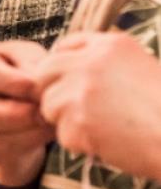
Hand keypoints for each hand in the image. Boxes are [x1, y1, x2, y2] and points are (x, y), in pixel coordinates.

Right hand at [0, 41, 52, 186]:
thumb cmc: (10, 70)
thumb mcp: (18, 56)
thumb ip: (28, 61)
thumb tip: (38, 85)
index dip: (12, 83)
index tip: (40, 88)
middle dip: (19, 115)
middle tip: (47, 112)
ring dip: (25, 133)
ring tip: (49, 124)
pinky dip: (24, 145)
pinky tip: (42, 134)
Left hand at [36, 32, 160, 181]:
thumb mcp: (143, 69)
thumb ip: (106, 63)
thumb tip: (69, 67)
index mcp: (111, 45)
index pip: (66, 46)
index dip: (62, 65)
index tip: (68, 82)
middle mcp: (91, 62)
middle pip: (45, 72)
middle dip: (54, 92)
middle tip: (75, 111)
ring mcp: (83, 89)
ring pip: (50, 105)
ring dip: (67, 121)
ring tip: (102, 129)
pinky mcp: (80, 119)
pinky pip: (63, 134)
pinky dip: (80, 143)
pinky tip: (107, 144)